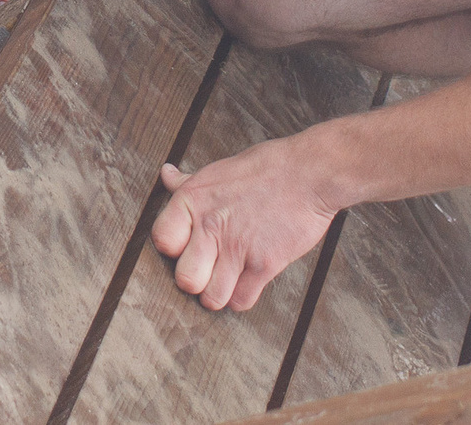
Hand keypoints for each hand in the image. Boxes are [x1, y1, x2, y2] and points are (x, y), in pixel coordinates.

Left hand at [150, 137, 338, 311]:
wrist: (308, 173)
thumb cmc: (264, 169)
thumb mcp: (217, 170)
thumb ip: (187, 182)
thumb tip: (166, 175)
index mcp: (192, 200)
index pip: (161, 241)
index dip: (172, 250)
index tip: (185, 248)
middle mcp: (210, 226)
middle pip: (184, 280)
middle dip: (195, 280)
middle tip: (207, 270)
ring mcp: (237, 248)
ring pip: (211, 299)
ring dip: (218, 294)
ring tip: (226, 279)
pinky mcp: (264, 265)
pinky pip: (241, 301)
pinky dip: (242, 297)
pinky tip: (246, 280)